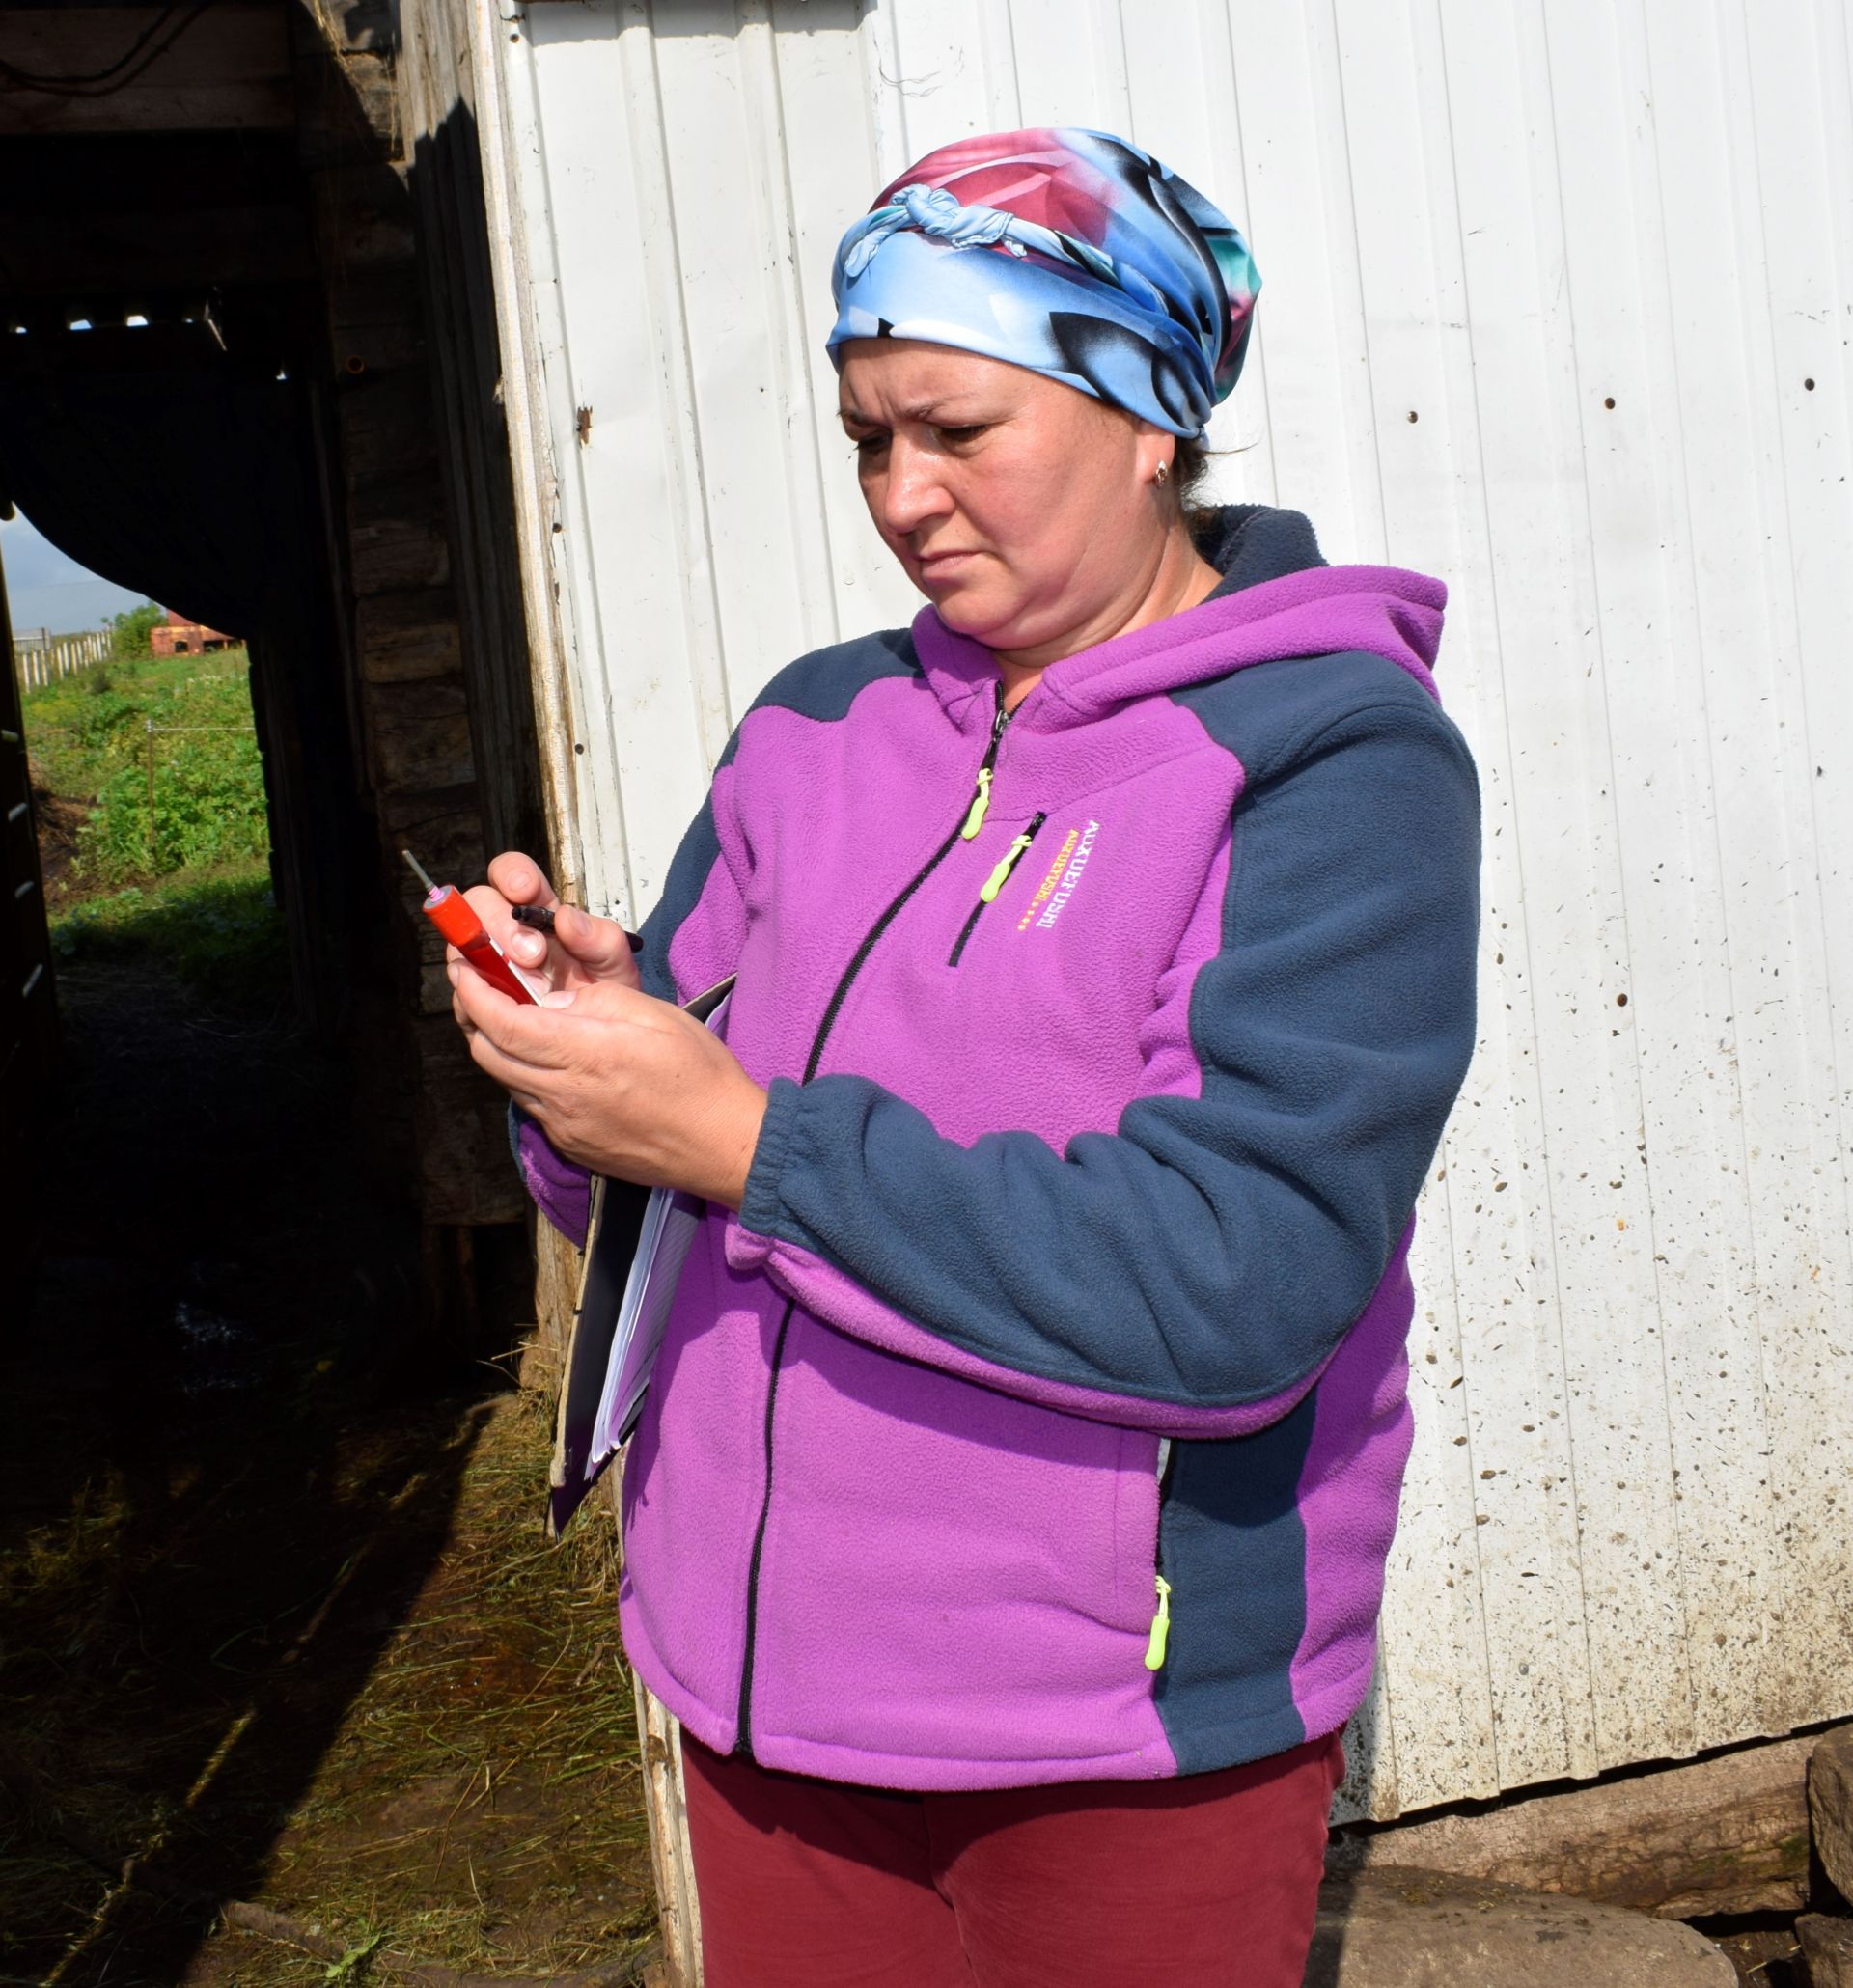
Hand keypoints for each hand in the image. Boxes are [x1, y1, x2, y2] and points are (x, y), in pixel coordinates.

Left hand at [449, 964, 767, 1209]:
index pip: (503, 1023)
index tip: (465, 968)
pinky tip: (553, 1060)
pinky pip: (533, 1104)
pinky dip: (527, 1075)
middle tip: (482, 987)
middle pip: (489, 1054)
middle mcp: (566, 1096)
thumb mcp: (656, 1014)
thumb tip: (552, 1002)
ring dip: (501, 1047)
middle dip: (475, 1017)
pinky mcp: (573, 1144)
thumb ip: (595, 1001)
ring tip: (519, 1019)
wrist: (726, 1143)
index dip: (474, 993)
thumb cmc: (702, 1078)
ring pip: (507, 1080)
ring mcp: (566, 1126)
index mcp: (587, 1056)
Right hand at [459, 850, 640, 1003]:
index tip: (524, 892)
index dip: (510, 875)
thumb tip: (567, 918)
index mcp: (537, 913)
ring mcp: (486, 967)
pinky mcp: (475, 1002)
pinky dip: (483, 1001)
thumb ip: (601, 939)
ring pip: (463, 949)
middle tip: (532, 954)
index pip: (509, 875)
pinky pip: (462, 995)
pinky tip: (513, 1009)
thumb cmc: (604, 996)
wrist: (599, 1043)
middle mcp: (505, 933)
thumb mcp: (615, 965)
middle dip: (501, 926)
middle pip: (477, 906)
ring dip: (492, 967)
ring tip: (532, 989)